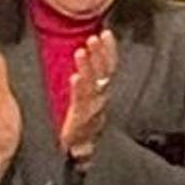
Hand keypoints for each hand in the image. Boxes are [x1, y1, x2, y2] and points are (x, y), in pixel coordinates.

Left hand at [58, 30, 117, 159]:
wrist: (81, 152)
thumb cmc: (84, 124)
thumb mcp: (89, 98)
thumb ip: (89, 77)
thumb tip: (85, 52)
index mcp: (103, 91)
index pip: (109, 66)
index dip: (109, 50)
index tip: (106, 32)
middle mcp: (101, 98)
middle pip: (103, 72)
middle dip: (99, 54)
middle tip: (93, 38)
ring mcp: (92, 108)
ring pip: (92, 84)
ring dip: (88, 66)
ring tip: (81, 51)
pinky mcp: (80, 118)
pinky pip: (81, 101)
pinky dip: (79, 88)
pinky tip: (75, 77)